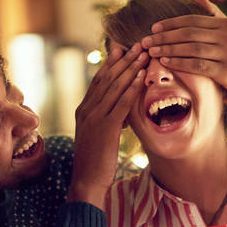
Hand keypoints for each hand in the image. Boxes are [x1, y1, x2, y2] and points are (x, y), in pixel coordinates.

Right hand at [66, 43, 147, 206]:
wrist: (86, 182)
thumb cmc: (95, 162)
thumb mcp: (99, 137)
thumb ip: (107, 121)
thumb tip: (122, 115)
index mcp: (83, 110)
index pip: (98, 81)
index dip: (111, 63)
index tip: (122, 48)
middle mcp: (86, 109)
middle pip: (106, 78)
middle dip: (123, 59)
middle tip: (137, 44)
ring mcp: (94, 118)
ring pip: (114, 87)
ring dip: (130, 68)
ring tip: (143, 53)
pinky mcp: (105, 128)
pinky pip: (120, 103)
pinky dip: (131, 88)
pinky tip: (141, 77)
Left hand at [140, 0, 226, 104]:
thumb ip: (213, 14)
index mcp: (226, 24)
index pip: (193, 20)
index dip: (171, 24)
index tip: (153, 28)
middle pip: (189, 33)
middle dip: (165, 37)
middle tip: (145, 41)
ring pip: (191, 48)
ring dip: (168, 49)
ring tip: (151, 52)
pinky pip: (198, 65)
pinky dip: (180, 63)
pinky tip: (166, 62)